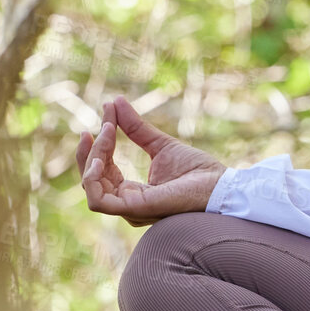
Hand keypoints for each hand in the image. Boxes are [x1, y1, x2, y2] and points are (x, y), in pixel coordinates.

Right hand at [77, 95, 225, 226]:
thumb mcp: (160, 144)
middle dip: (90, 150)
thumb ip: (136, 128)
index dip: (98, 144)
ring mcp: (130, 208)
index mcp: (132, 191)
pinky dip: (93, 179)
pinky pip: (99, 202)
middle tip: (104, 124)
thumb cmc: (197, 171)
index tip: (107, 112)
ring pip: (91, 187)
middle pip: (90, 180)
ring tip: (106, 134)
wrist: (220, 185)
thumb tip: (114, 102)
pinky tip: (102, 159)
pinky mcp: (135, 209)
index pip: (101, 170)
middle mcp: (127, 203)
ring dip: (92, 158)